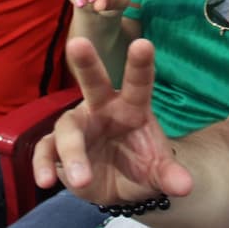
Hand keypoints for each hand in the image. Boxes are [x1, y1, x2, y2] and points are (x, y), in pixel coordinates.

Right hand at [32, 37, 192, 201]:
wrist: (119, 185)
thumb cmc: (140, 164)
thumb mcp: (158, 172)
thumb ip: (170, 176)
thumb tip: (185, 187)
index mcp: (132, 107)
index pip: (139, 83)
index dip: (140, 64)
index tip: (143, 44)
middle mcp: (102, 108)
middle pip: (93, 82)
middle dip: (86, 63)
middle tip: (78, 43)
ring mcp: (78, 126)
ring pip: (68, 127)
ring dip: (73, 152)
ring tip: (83, 179)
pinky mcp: (58, 147)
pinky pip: (46, 150)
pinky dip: (43, 164)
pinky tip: (46, 181)